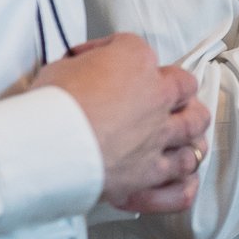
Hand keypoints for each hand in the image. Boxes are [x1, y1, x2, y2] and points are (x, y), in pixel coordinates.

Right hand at [34, 33, 206, 213]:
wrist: (45, 144)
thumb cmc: (49, 103)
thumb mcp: (61, 67)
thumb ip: (84, 66)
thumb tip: (84, 70)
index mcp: (135, 63)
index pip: (143, 53)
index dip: (125, 59)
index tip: (108, 66)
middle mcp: (157, 99)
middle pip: (186, 92)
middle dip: (177, 96)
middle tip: (163, 102)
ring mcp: (158, 138)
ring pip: (193, 134)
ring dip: (188, 135)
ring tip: (176, 140)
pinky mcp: (149, 174)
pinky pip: (180, 185)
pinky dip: (182, 184)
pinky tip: (179, 182)